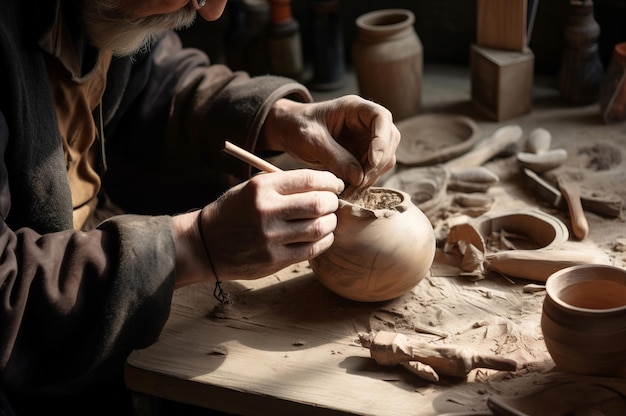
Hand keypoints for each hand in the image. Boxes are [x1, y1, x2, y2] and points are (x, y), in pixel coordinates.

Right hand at [173, 169, 344, 285]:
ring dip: (330, 223)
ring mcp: (271, 238)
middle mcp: (267, 211)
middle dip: (332, 202)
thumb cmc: (233, 212)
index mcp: (262, 188)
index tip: (335, 185)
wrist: (205, 244)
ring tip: (327, 219)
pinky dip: (324, 241)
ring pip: (318, 228)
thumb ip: (282, 185)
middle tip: (332, 203)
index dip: (330, 181)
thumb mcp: (250, 188)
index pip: (309, 179)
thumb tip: (322, 184)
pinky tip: (321, 236)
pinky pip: (311, 250)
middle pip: (318, 204)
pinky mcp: (274, 259)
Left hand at [261, 96, 399, 189]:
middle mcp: (365, 122)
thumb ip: (335, 157)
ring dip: (373, 174)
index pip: (381, 118)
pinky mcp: (361, 155)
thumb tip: (359, 177)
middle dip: (378, 162)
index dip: (382, 139)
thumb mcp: (312, 140)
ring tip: (352, 187)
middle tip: (360, 181)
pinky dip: (366, 180)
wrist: (288, 131)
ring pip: (385, 158)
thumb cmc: (297, 126)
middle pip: (389, 140)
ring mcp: (366, 139)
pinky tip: (351, 188)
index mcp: (354, 108)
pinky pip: (373, 169)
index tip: (372, 160)